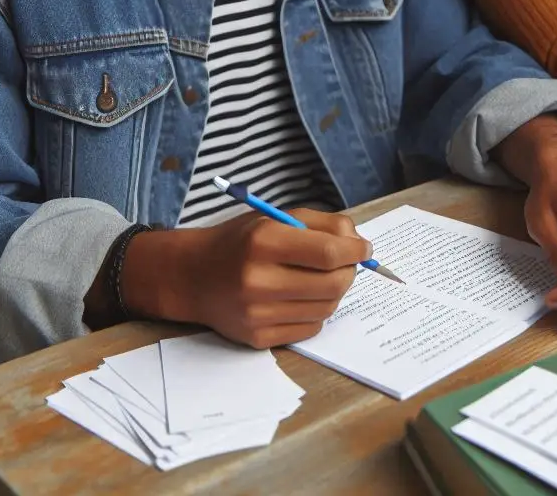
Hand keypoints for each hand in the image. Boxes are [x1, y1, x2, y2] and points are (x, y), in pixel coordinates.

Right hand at [121, 209, 370, 347]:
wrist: (192, 276)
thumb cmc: (241, 241)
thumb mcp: (277, 218)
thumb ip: (323, 224)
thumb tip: (358, 243)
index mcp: (264, 241)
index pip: (328, 253)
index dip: (356, 251)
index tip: (364, 248)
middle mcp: (258, 279)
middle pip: (333, 284)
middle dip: (349, 272)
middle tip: (347, 263)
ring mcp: (256, 313)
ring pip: (326, 308)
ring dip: (335, 292)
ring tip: (321, 278)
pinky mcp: (256, 338)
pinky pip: (310, 329)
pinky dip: (316, 312)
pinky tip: (302, 297)